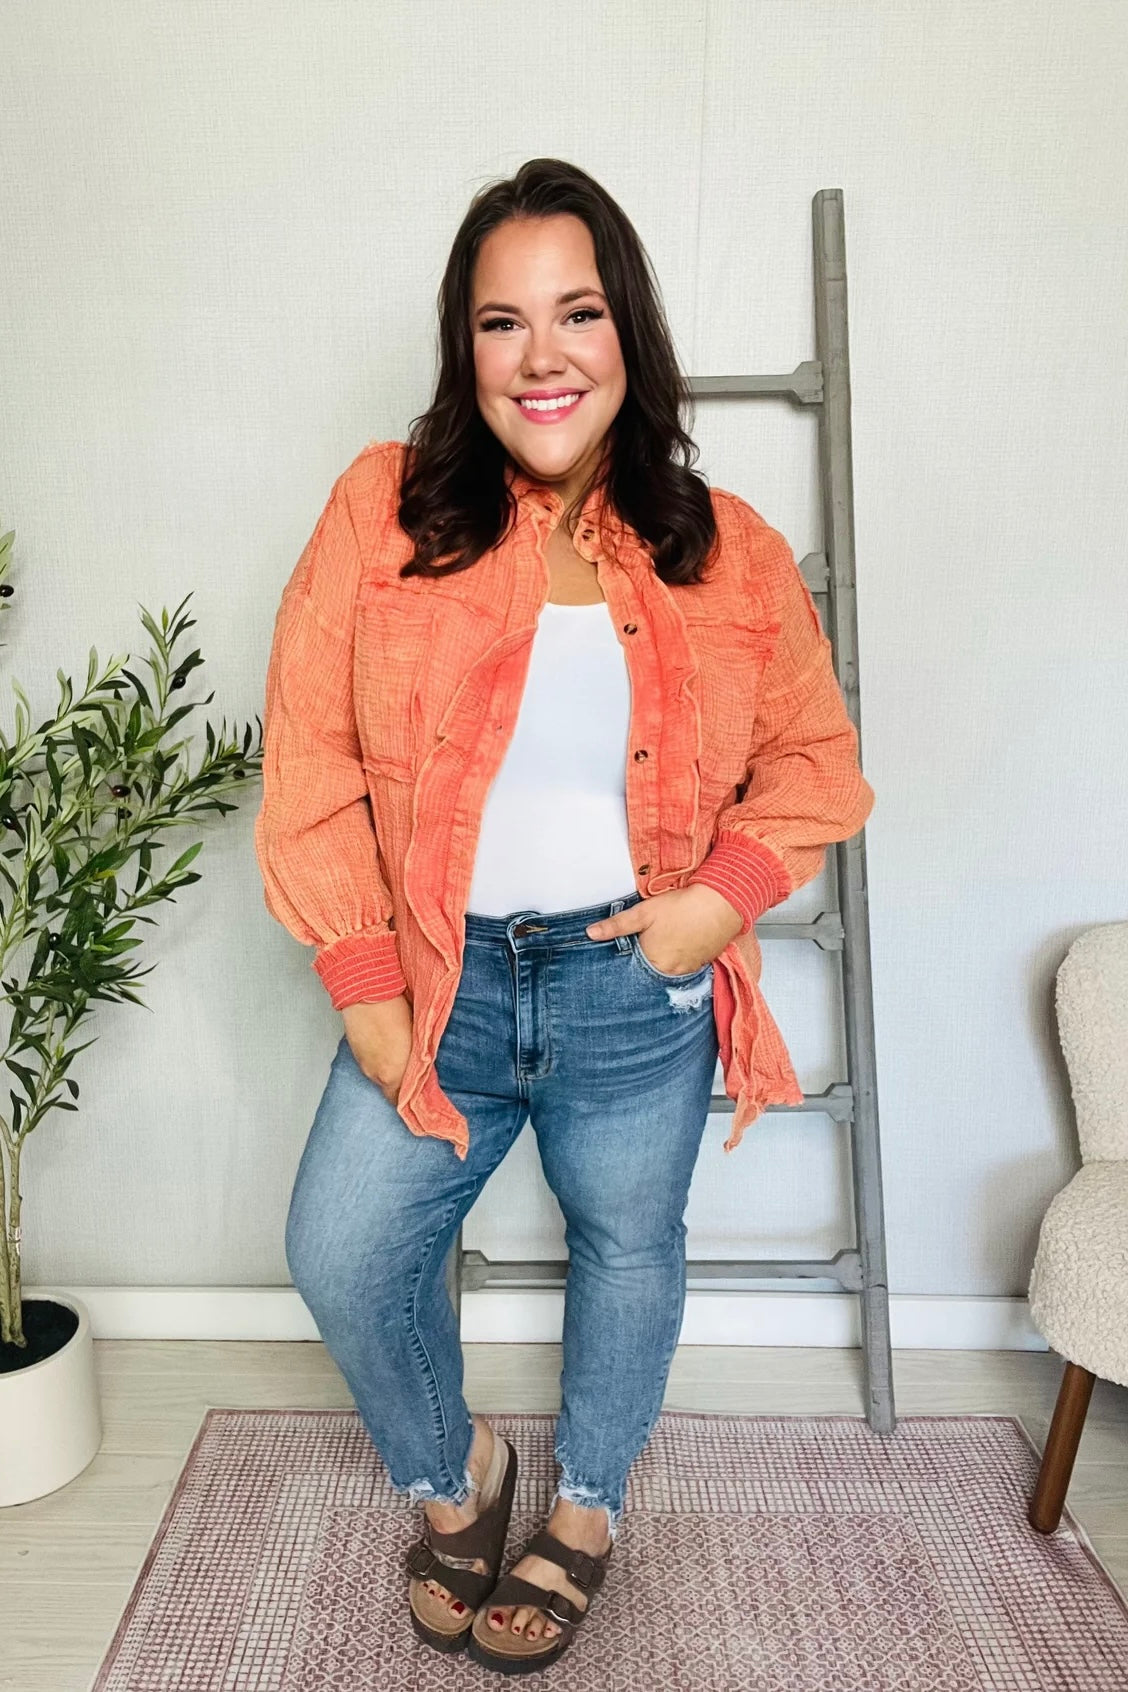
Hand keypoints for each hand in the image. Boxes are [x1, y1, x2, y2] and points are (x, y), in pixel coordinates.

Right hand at [341, 995, 412, 1106]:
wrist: (365, 993)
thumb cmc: (394, 1012)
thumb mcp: (415, 1039)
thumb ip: (417, 1062)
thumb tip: (421, 1069)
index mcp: (394, 1075)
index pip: (400, 1101)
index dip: (410, 1099)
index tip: (418, 1094)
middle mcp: (376, 1075)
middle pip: (389, 1091)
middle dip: (400, 1086)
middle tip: (410, 1074)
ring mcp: (363, 1064)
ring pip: (378, 1078)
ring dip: (388, 1072)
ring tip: (397, 1057)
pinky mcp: (355, 1053)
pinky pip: (369, 1065)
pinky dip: (377, 1061)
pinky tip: (384, 1047)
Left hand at [585, 884, 742, 974]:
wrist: (721, 903)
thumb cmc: (682, 906)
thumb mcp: (644, 912)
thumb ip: (616, 925)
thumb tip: (590, 933)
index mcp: (653, 963)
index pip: (632, 971)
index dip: (628, 960)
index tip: (627, 950)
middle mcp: (670, 972)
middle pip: (650, 972)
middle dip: (644, 962)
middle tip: (646, 943)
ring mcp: (688, 970)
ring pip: (667, 970)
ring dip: (662, 961)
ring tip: (662, 942)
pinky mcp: (702, 964)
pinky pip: (684, 967)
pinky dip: (678, 959)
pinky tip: (678, 944)